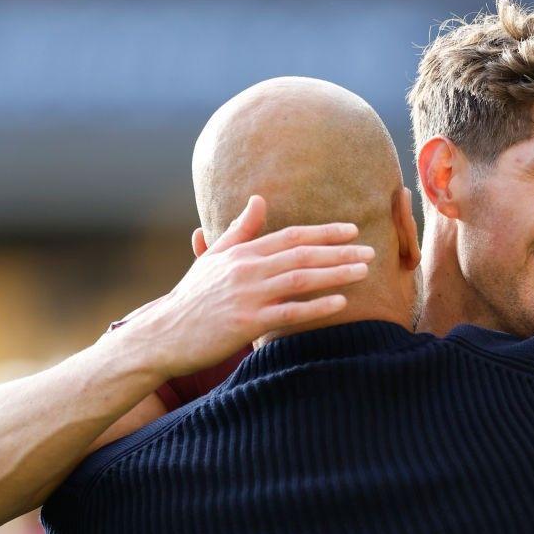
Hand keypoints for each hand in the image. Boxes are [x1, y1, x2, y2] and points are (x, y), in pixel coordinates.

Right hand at [122, 195, 374, 377]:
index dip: (324, 232)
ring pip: (301, 278)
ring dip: (336, 273)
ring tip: (364, 272)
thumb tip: (260, 199)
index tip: (352, 231)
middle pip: (302, 253)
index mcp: (242, 252)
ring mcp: (247, 295)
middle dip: (340, 251)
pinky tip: (341, 303)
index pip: (291, 235)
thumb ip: (241, 230)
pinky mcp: (246, 322)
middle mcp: (247, 268)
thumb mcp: (214, 258)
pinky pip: (290, 312)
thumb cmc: (191, 299)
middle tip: (371, 251)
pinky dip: (317, 306)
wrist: (162, 335)